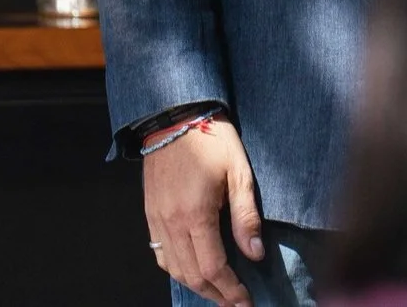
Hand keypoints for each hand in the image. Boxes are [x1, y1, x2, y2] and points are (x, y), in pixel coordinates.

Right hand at [144, 118, 262, 306]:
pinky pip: (160, 253)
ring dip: (196, 286)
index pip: (213, 267)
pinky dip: (176, 270)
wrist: (175, 117)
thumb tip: (256, 254)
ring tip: (218, 293)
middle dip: (216, 295)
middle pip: (192, 274)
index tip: (246, 303)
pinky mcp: (150, 214)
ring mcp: (157, 220)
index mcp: (195, 214)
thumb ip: (246, 216)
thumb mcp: (239, 173)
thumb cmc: (213, 140)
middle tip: (236, 303)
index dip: (231, 290)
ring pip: (174, 269)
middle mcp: (171, 223)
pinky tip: (192, 271)